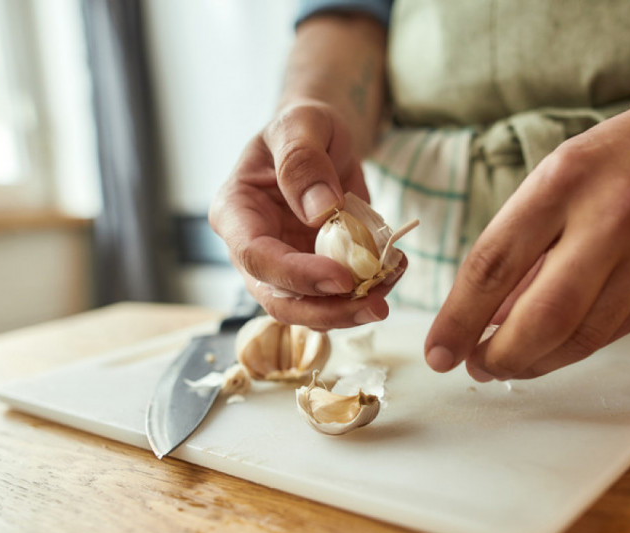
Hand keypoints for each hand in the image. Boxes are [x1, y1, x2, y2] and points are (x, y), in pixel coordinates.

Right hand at [210, 100, 401, 328]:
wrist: (323, 141)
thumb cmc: (304, 127)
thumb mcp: (302, 123)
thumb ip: (303, 160)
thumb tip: (320, 210)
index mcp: (235, 212)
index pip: (256, 257)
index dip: (298, 275)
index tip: (343, 278)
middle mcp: (252, 249)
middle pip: (280, 300)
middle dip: (328, 311)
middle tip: (377, 306)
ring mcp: (283, 267)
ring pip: (310, 310)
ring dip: (353, 308)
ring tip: (393, 279)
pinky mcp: (314, 274)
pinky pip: (337, 297)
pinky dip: (368, 292)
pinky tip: (394, 269)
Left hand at [424, 108, 629, 379]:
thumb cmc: (608, 163)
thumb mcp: (549, 184)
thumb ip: (516, 250)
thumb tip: (482, 322)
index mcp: (562, 183)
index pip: (495, 264)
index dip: (459, 318)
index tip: (438, 352)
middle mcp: (612, 217)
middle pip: (545, 315)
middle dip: (502, 355)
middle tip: (476, 367)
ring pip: (584, 336)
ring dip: (538, 361)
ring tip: (509, 362)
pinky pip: (616, 331)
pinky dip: (575, 346)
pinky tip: (553, 345)